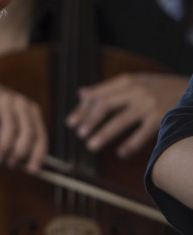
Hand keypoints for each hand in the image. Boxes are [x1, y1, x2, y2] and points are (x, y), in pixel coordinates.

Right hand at [0, 74, 47, 172]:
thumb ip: (15, 138)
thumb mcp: (7, 123)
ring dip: (3, 148)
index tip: (32, 169)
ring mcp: (4, 99)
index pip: (40, 134)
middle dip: (20, 152)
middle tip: (10, 163)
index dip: (38, 154)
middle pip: (28, 131)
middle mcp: (20, 102)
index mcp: (31, 110)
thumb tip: (20, 164)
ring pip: (10, 129)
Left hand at [67, 72, 186, 157]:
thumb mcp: (136, 81)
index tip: (71, 122)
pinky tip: (121, 153)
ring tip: (91, 145)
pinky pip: (143, 133)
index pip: (98, 95)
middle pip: (106, 105)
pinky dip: (131, 144)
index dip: (83, 109)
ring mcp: (149, 104)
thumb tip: (81, 93)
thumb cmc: (161, 88)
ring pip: (121, 120)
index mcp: (127, 81)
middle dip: (90, 120)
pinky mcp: (162, 117)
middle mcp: (136, 90)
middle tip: (79, 134)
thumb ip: (109, 88)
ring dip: (104, 133)